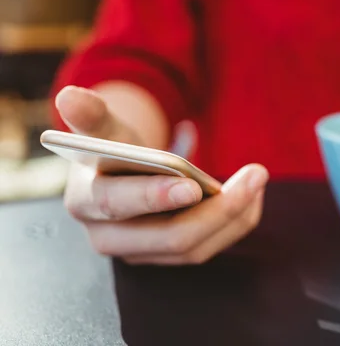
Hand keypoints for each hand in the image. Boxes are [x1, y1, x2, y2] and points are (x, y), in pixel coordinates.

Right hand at [56, 85, 268, 264]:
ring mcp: (141, 253)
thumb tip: (69, 96)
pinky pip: (208, 247)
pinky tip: (252, 194)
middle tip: (255, 176)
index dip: (154, 197)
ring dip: (234, 216)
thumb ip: (92, 114)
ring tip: (257, 179)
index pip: (117, 205)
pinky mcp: (167, 255)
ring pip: (196, 248)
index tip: (193, 185)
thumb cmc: (114, 148)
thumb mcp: (104, 129)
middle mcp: (109, 238)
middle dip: (218, 211)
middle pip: (171, 238)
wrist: (122, 174)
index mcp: (85, 203)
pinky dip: (235, 222)